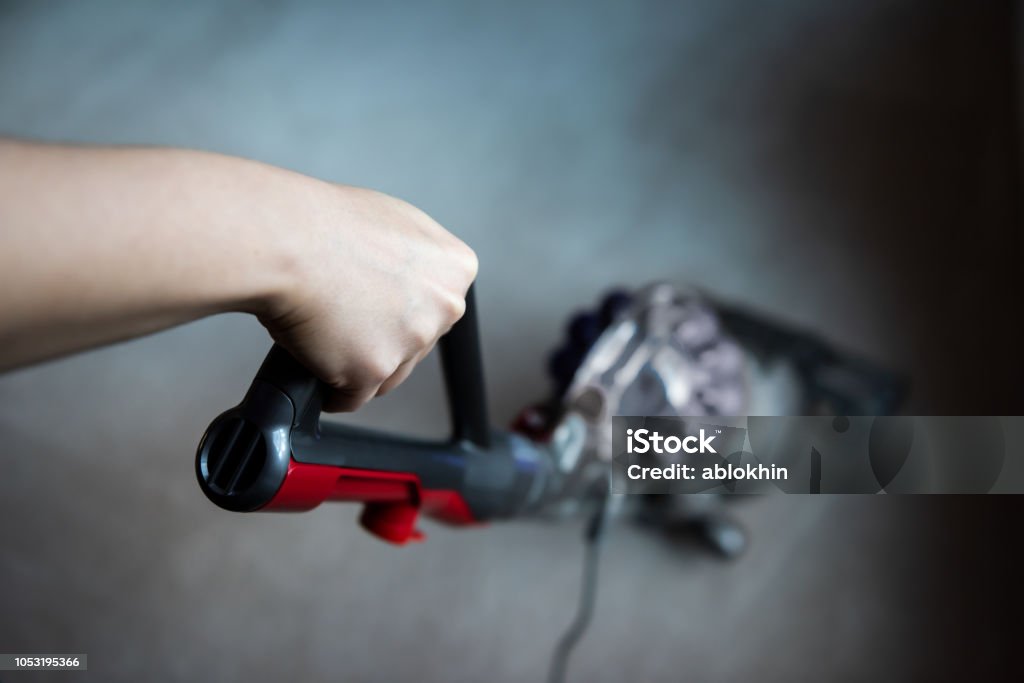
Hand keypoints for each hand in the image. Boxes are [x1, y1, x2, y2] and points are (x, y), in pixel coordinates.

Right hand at [257, 184, 477, 411]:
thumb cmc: (324, 224)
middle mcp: (443, 307)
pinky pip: (350, 397)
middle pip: (415, 343)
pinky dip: (329, 387)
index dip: (397, 306)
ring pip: (386, 374)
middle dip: (380, 337)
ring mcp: (409, 342)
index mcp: (455, 268)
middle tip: (343, 313)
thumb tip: (405, 278)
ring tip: (324, 331)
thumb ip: (413, 260)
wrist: (286, 240)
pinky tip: (313, 360)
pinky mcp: (371, 371)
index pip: (435, 306)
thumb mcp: (392, 223)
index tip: (376, 301)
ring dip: (356, 363)